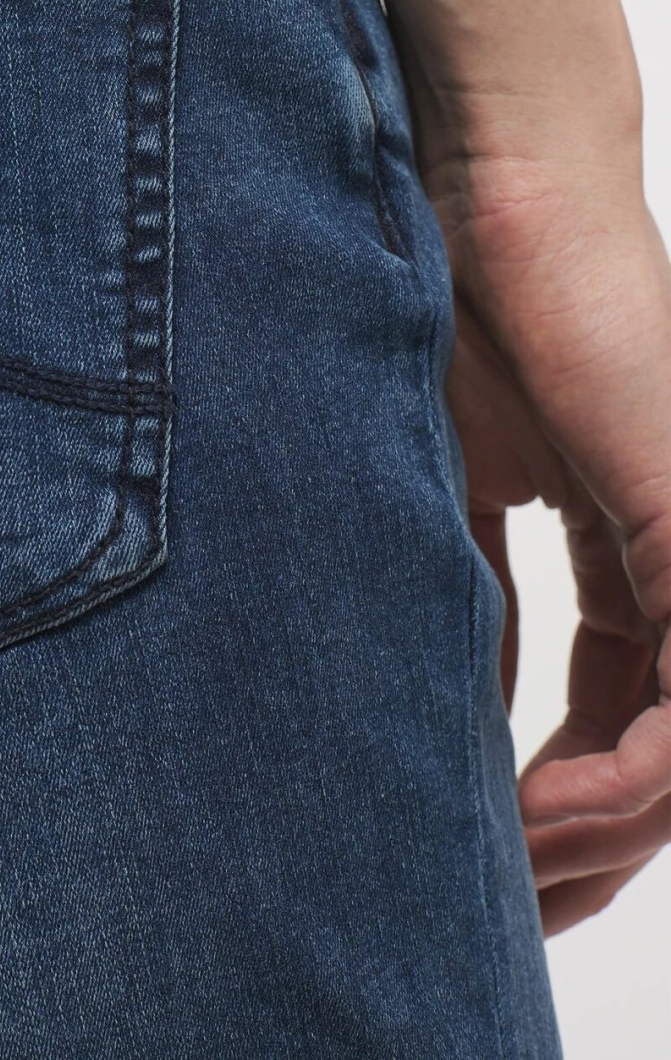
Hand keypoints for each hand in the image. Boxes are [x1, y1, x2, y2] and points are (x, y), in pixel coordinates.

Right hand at [438, 151, 670, 933]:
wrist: (480, 184)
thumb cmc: (452, 297)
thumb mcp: (445, 480)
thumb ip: (468, 591)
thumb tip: (442, 708)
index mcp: (631, 547)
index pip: (625, 719)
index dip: (562, 809)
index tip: (481, 860)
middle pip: (661, 760)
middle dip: (582, 855)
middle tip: (496, 906)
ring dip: (597, 842)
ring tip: (506, 868)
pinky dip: (623, 784)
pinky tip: (543, 811)